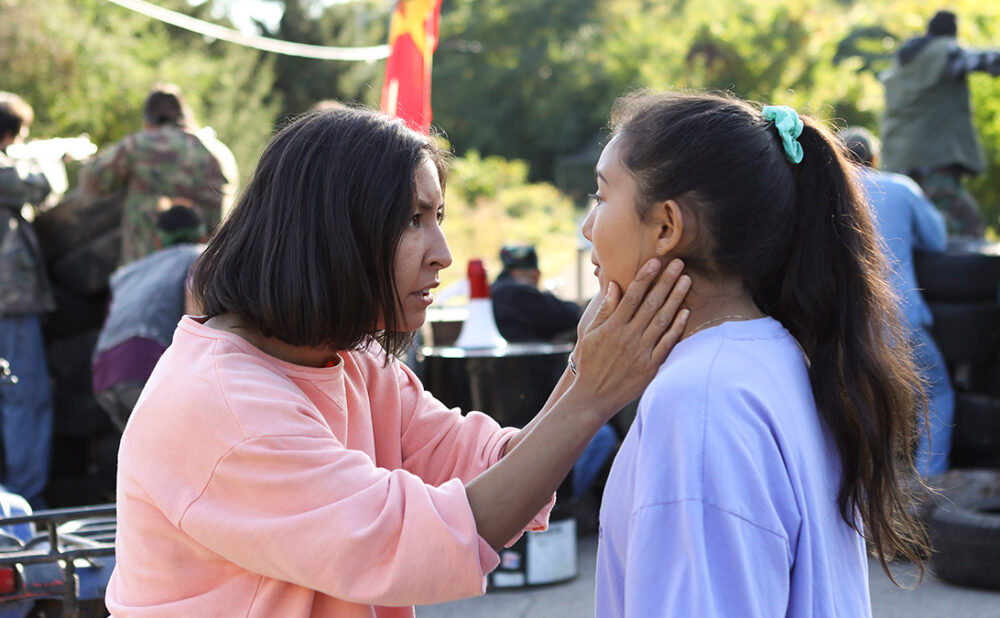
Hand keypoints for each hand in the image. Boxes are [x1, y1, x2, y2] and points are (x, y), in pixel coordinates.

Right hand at [567, 258, 689, 417]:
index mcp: (613, 326)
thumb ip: (604, 311)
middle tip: (679, 263)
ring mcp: (641, 351)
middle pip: (650, 303)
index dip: (645, 277)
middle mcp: (628, 336)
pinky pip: (667, 344)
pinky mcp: (650, 366)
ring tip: (686, 281)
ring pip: (662, 320)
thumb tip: (615, 287)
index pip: (632, 296)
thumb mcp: (589, 334)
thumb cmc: (590, 363)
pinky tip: (686, 312)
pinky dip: (677, 328)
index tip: (656, 261)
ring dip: (676, 299)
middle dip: (666, 281)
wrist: (593, 396)